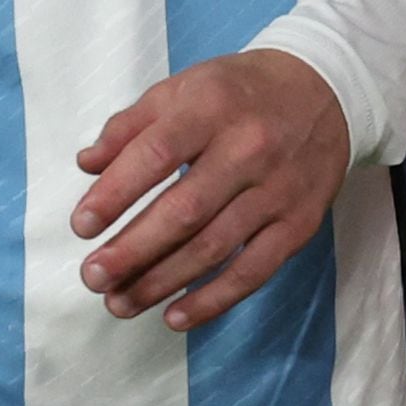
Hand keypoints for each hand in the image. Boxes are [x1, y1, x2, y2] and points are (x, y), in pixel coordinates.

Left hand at [72, 50, 356, 331]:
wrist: (323, 90)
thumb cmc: (238, 92)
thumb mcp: (182, 88)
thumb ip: (130, 125)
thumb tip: (87, 165)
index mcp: (211, 107)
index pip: (157, 155)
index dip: (115, 193)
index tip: (82, 226)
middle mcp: (248, 149)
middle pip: (184, 211)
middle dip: (132, 250)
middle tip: (93, 277)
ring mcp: (277, 191)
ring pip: (214, 248)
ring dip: (161, 282)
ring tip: (120, 303)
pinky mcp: (299, 224)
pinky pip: (253, 271)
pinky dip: (213, 300)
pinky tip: (174, 317)